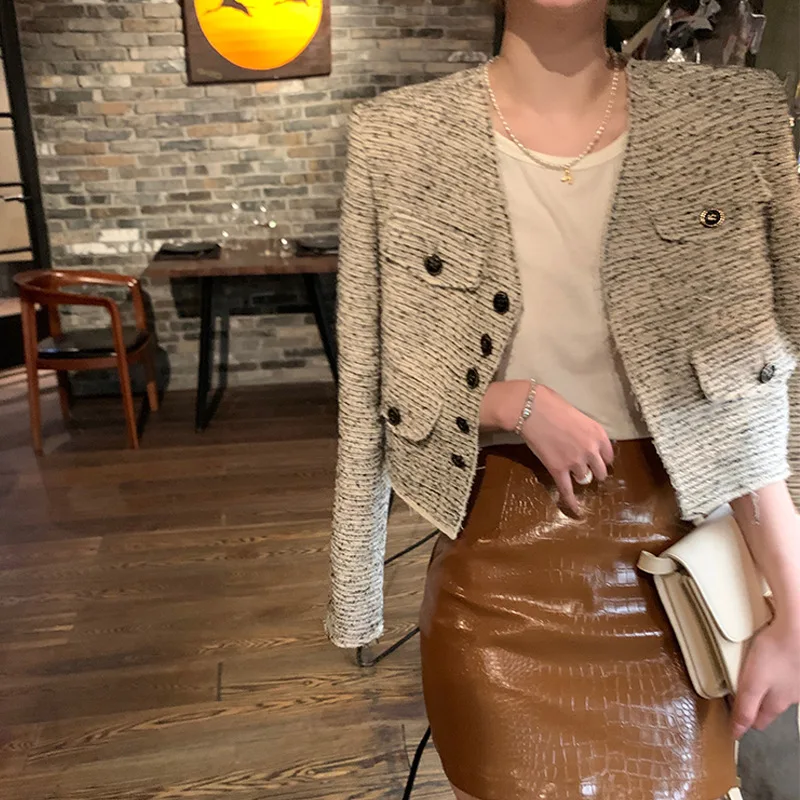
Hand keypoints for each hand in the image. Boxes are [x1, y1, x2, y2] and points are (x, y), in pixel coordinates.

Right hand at [481, 381, 613, 514]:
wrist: (530, 409)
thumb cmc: (551, 404)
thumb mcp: (578, 414)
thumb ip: (585, 430)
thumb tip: (582, 438)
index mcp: (598, 434)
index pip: (609, 455)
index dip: (602, 459)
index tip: (596, 460)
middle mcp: (591, 450)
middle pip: (601, 471)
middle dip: (594, 470)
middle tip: (584, 468)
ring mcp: (575, 462)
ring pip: (585, 479)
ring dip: (579, 476)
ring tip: (569, 472)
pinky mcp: (558, 470)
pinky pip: (567, 490)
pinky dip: (572, 502)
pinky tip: (577, 510)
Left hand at [731, 616, 799, 738]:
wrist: (798, 630)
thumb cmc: (774, 654)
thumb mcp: (752, 683)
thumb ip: (745, 708)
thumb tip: (737, 733)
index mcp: (778, 702)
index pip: (759, 721)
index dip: (745, 720)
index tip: (733, 715)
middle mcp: (792, 696)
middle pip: (771, 706)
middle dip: (758, 705)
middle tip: (742, 696)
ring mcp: (799, 681)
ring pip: (783, 690)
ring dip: (771, 687)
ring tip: (758, 676)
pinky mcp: (799, 665)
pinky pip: (789, 674)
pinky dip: (781, 672)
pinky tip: (776, 662)